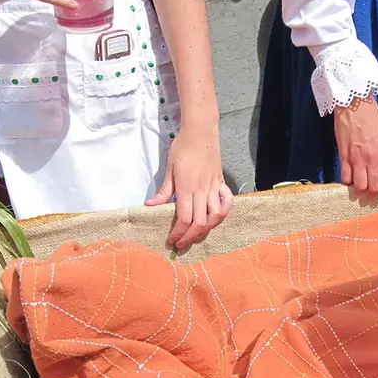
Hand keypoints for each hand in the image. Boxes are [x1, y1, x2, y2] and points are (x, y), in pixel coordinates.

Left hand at [146, 120, 232, 249]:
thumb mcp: (169, 169)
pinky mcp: (221, 184)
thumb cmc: (182, 148)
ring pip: (215, 216)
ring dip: (206, 229)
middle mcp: (202, 191)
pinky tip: (215, 218)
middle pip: (200, 222)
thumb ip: (164, 191)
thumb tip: (150, 206)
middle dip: (190, 237)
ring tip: (197, 236)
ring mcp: (214, 188)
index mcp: (187, 188)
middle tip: (181, 245)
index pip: (185, 219)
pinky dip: (223, 213)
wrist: (201, 132)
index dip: (178, 233)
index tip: (172, 241)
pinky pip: (226, 203)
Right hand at [334, 97, 377, 193]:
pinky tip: (348, 174)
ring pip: (360, 187)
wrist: (355, 106)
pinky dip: (347, 180)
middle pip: (374, 188)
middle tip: (369, 183)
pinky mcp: (344, 157)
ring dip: (359, 187)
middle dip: (372, 189)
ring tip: (358, 180)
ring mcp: (358, 160)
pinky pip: (345, 179)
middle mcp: (373, 160)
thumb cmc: (371, 119)